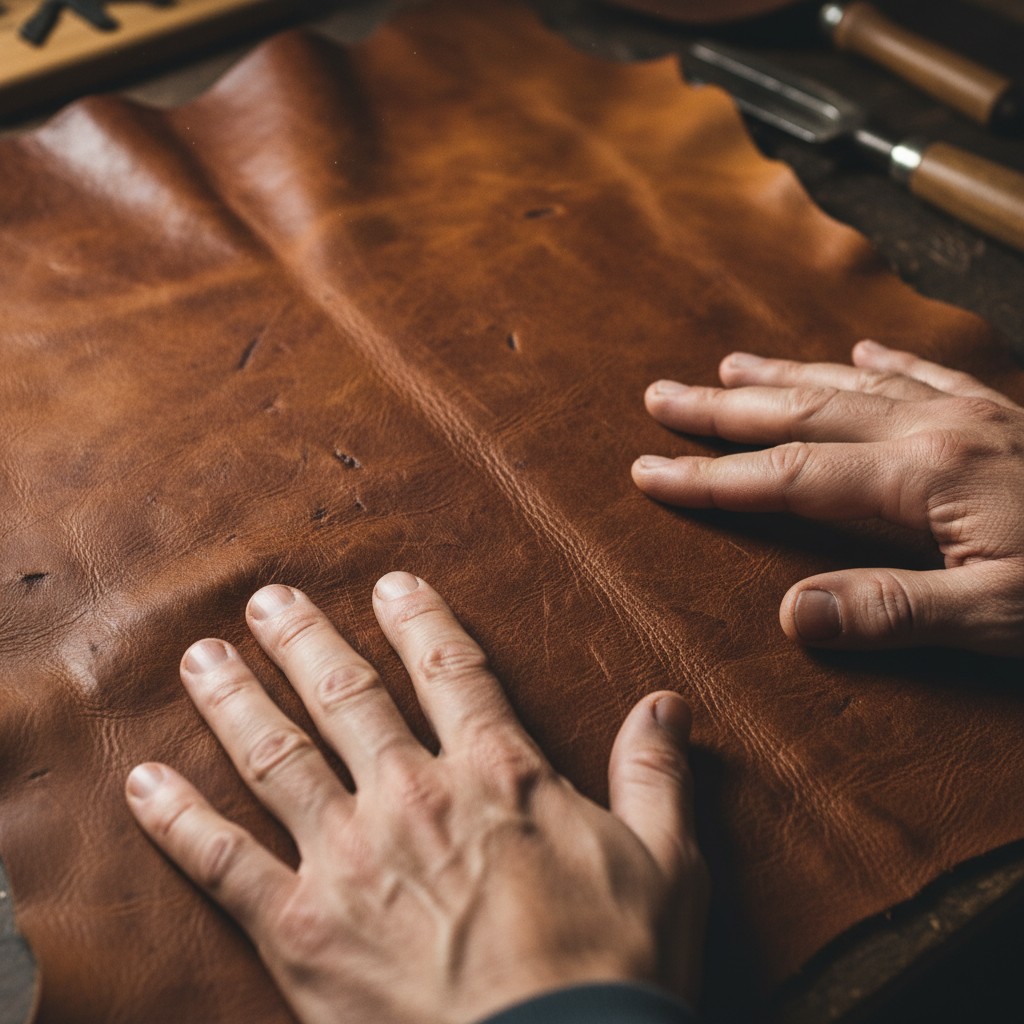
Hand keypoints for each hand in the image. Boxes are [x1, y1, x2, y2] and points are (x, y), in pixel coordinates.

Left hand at [125, 573, 707, 1023]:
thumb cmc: (614, 970)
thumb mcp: (666, 863)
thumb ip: (655, 773)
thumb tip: (666, 702)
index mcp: (497, 774)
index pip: (450, 669)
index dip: (419, 619)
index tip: (391, 585)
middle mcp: (412, 795)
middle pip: (347, 694)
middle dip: (304, 640)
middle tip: (268, 601)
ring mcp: (348, 858)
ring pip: (275, 753)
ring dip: (233, 698)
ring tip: (201, 657)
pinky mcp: (299, 929)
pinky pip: (221, 861)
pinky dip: (177, 818)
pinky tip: (143, 782)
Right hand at [632, 341, 1023, 656]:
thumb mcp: (1003, 617)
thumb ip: (897, 611)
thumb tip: (792, 615)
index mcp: (927, 473)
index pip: (790, 474)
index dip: (712, 477)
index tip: (649, 472)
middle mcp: (939, 427)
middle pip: (805, 411)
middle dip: (723, 408)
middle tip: (661, 396)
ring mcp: (974, 414)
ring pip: (854, 384)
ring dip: (784, 376)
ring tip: (730, 366)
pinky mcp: (1004, 417)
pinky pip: (927, 374)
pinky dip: (882, 363)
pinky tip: (859, 352)